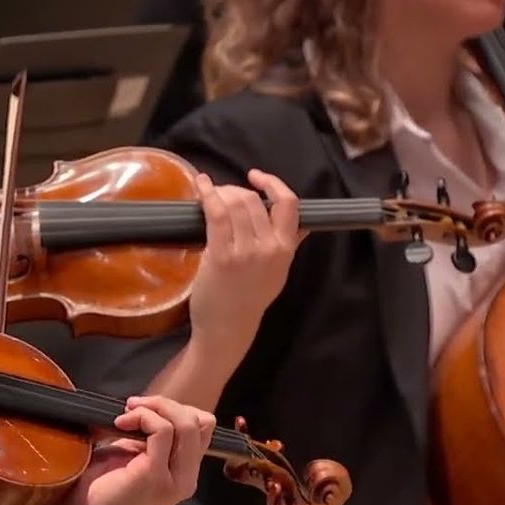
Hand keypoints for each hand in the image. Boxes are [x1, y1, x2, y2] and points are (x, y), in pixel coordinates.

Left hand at [43, 395, 215, 504]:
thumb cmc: (101, 487)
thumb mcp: (132, 454)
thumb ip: (149, 437)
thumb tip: (146, 407)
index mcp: (184, 471)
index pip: (202, 427)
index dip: (175, 409)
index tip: (142, 408)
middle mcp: (187, 477)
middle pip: (200, 422)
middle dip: (165, 403)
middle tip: (132, 406)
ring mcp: (174, 479)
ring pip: (186, 424)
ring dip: (153, 408)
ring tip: (126, 415)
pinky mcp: (155, 475)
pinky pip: (162, 431)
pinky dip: (142, 417)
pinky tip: (120, 423)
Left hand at [189, 170, 299, 355]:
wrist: (228, 327)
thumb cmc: (249, 299)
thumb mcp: (278, 272)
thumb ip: (290, 246)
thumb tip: (303, 224)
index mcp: (286, 249)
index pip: (289, 204)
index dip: (272, 183)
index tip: (256, 177)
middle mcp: (269, 248)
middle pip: (254, 200)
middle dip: (235, 190)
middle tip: (221, 194)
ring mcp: (245, 252)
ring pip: (235, 204)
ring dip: (220, 192)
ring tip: (210, 193)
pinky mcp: (221, 256)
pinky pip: (216, 214)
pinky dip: (208, 194)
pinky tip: (201, 185)